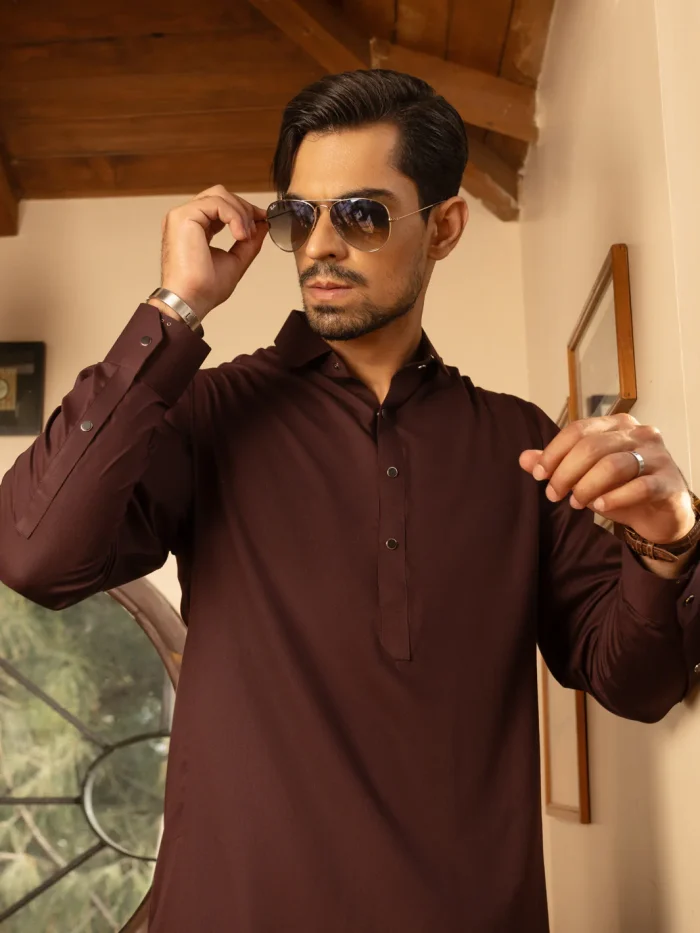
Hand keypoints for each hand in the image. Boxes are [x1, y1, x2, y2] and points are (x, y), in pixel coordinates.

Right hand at [158, 185, 267, 319]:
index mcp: (194, 227)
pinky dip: (234, 216)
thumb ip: (248, 242)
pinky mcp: (183, 216)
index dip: (244, 210)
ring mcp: (182, 215)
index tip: (264, 219)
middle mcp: (186, 218)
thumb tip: (263, 225)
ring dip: (241, 214)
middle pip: (221, 194)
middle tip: (255, 230)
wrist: (190, 301)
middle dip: (244, 209)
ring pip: (220, 195)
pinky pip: (216, 203)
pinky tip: (240, 235)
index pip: (221, 206)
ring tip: (246, 236)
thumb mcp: (235, 260)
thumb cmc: (204, 289)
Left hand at [519, 413, 694, 544]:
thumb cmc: (621, 488)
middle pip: (591, 447)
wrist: (662, 514)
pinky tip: (599, 507)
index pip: (578, 430)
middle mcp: (639, 434)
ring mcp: (657, 457)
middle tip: (553, 494)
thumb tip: (524, 458)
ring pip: (612, 466)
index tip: (538, 475)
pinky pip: (638, 487)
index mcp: (616, 426)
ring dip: (586, 487)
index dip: (553, 452)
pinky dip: (614, 498)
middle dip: (565, 473)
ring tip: (575, 503)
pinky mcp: (668, 482)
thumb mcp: (585, 475)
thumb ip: (558, 464)